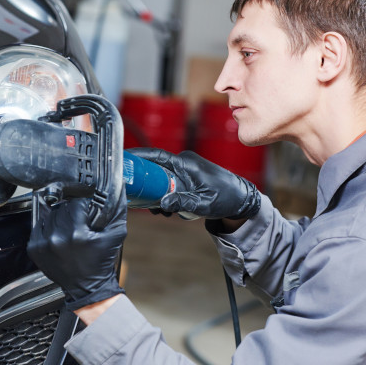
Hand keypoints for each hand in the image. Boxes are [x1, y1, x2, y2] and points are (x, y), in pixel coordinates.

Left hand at [27, 189, 126, 310]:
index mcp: (77, 234)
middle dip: (71, 210)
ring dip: (59, 217)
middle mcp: (57, 238)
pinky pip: (39, 226)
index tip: (87, 209)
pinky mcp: (34, 248)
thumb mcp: (115, 234)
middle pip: (61, 207)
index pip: (76, 202)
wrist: (87, 288)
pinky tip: (59, 235)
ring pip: (50, 215)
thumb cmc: (101, 262)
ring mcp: (42, 244)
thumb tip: (117, 187)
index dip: (84, 203)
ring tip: (69, 229)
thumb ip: (116, 209)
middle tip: (79, 220)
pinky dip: (49, 227)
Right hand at [128, 148, 260, 219]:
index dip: (139, 156)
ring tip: (159, 210)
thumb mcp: (204, 203)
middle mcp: (184, 163)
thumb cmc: (227, 198)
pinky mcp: (186, 177)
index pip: (157, 155)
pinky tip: (167, 208)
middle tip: (141, 201)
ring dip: (155, 193)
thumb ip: (183, 202)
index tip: (123, 159)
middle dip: (145, 184)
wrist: (241, 199)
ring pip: (160, 178)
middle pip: (154, 169)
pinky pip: (168, 183)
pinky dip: (164, 194)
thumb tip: (162, 204)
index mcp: (187, 164)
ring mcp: (185, 169)